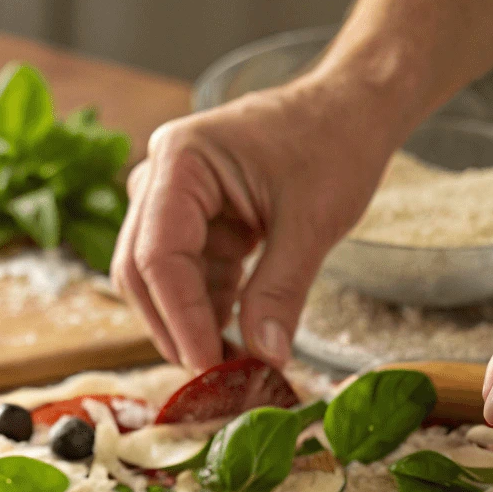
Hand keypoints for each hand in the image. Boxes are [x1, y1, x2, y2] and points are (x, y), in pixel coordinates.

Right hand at [111, 76, 393, 369]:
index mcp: (182, 162)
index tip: (208, 366)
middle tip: (215, 379)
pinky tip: (239, 336)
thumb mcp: (313, 222)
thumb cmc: (334, 143)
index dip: (180, 319)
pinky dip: (210, 311)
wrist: (350, 112)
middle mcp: (162, 180)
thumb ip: (282, 292)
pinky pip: (188, 279)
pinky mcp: (193, 225)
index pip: (159, 257)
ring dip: (193, 325)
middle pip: (142, 273)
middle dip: (177, 329)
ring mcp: (172, 203)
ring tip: (235, 362)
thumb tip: (264, 358)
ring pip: (161, 283)